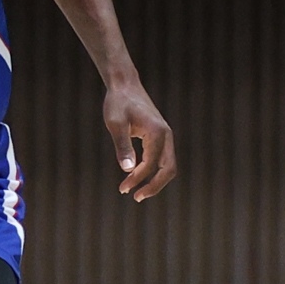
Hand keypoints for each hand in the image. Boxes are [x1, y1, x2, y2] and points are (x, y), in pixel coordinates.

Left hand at [103, 79, 174, 201]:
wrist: (124, 86)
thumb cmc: (118, 103)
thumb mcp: (115, 124)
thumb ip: (122, 146)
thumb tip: (127, 169)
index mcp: (158, 133)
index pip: (151, 165)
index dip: (138, 179)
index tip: (123, 188)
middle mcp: (166, 136)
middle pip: (169, 169)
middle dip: (154, 186)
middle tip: (136, 197)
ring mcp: (165, 136)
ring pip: (166, 166)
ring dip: (153, 180)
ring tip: (133, 191)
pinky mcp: (159, 136)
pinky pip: (160, 159)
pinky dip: (151, 170)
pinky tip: (135, 175)